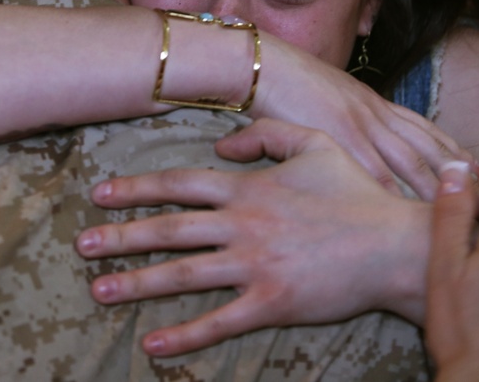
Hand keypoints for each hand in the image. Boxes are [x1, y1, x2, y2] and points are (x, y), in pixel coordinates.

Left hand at [75, 119, 431, 355]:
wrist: (396, 245)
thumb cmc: (355, 193)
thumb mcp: (313, 144)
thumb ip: (265, 135)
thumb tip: (221, 141)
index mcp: (248, 187)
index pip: (179, 185)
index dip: (137, 188)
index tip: (101, 194)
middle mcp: (243, 225)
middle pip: (169, 229)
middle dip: (121, 237)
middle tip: (82, 245)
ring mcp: (255, 265)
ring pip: (184, 274)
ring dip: (137, 282)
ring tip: (99, 290)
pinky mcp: (272, 303)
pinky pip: (220, 321)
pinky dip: (184, 335)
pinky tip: (151, 344)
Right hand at [244, 32, 470, 199]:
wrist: (260, 64)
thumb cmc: (283, 80)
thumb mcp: (325, 96)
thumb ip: (344, 114)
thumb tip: (350, 133)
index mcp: (372, 102)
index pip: (425, 129)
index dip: (453, 151)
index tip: (478, 172)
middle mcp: (375, 112)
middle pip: (429, 147)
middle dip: (461, 174)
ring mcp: (360, 123)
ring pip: (412, 161)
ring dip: (439, 188)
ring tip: (463, 212)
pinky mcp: (339, 135)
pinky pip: (374, 170)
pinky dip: (395, 193)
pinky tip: (409, 213)